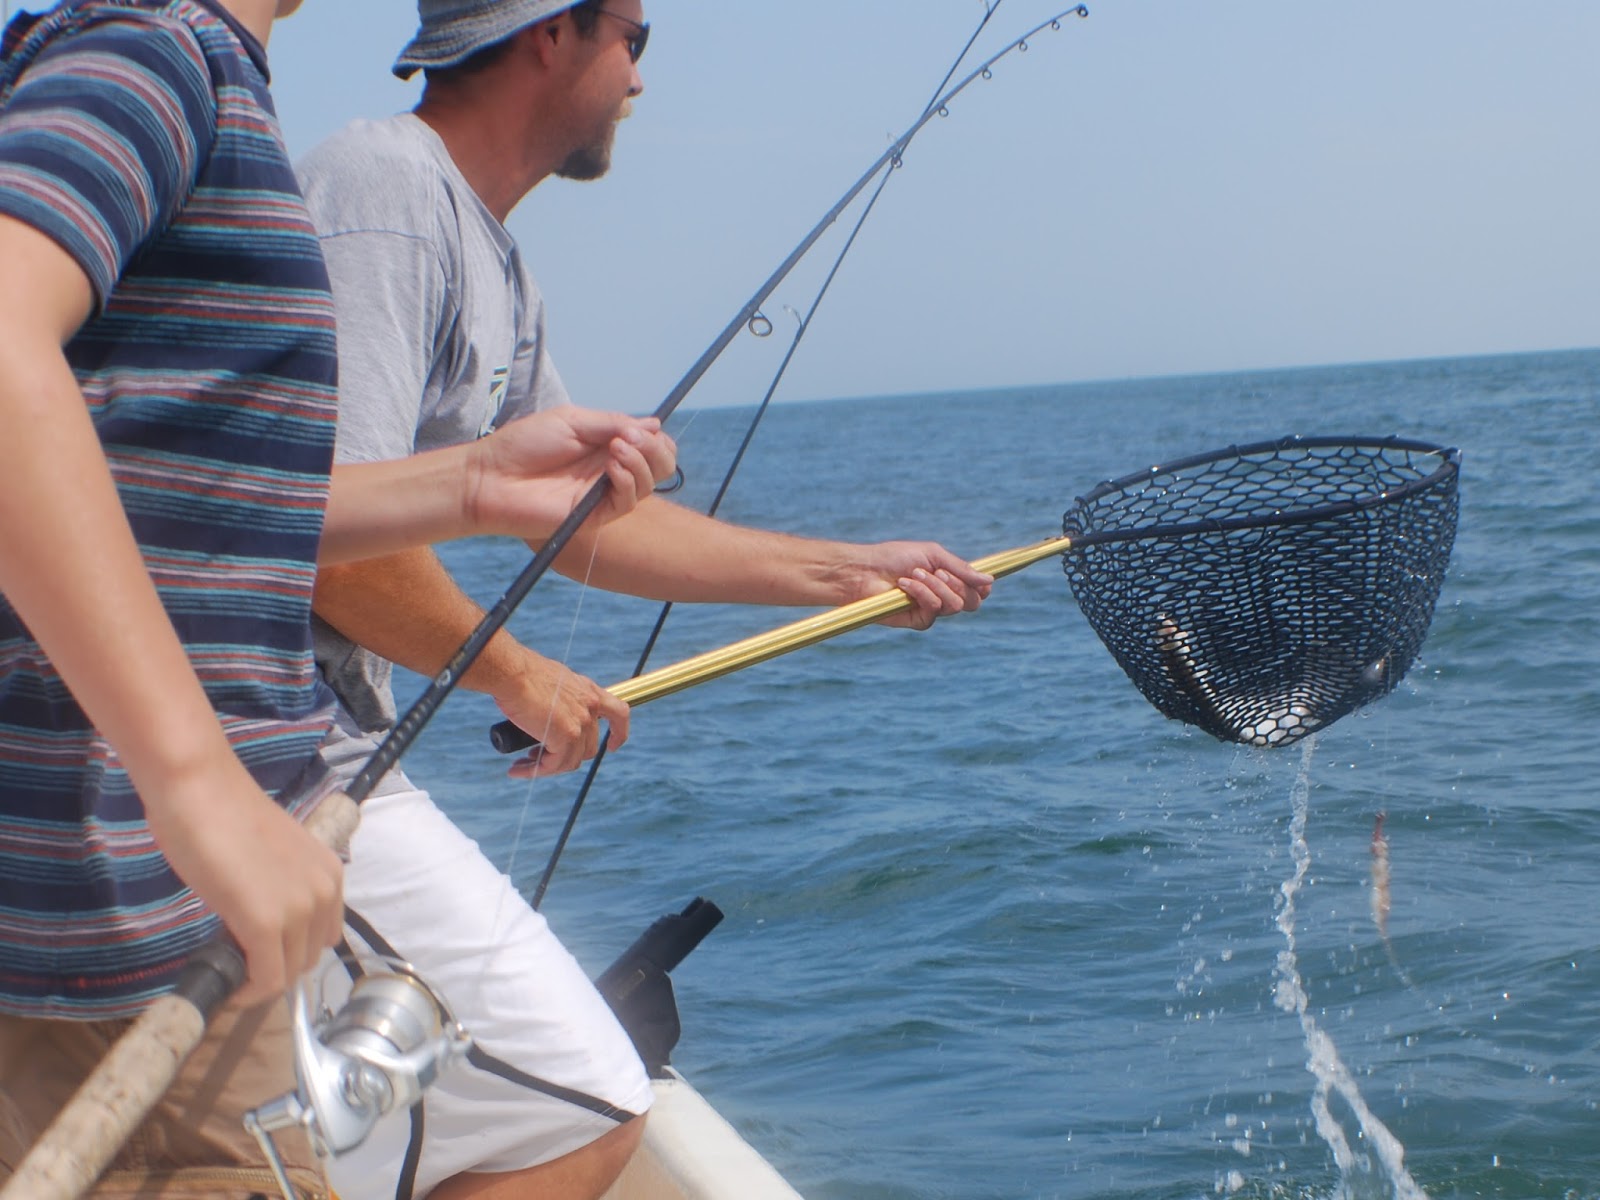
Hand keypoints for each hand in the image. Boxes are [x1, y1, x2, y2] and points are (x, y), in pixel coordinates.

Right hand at [142, 754, 343, 1005]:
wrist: (198, 790)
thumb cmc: (222, 816)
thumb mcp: (270, 858)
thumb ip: (278, 888)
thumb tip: (263, 921)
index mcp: (330, 874)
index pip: (323, 935)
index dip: (292, 951)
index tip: (259, 954)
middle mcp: (324, 892)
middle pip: (307, 957)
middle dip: (275, 968)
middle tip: (238, 964)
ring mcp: (298, 909)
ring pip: (288, 972)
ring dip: (260, 982)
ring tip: (230, 972)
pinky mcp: (265, 923)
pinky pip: (265, 979)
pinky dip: (248, 992)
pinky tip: (229, 988)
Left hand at [469, 406, 676, 537]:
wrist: (490, 476)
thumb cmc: (523, 444)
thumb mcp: (572, 421)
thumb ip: (612, 423)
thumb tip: (655, 425)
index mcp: (606, 447)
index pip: (651, 446)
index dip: (656, 438)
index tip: (640, 428)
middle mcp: (610, 471)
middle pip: (660, 466)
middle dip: (657, 449)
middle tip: (630, 439)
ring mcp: (603, 494)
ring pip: (649, 484)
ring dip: (640, 461)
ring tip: (615, 449)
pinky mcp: (594, 515)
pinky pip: (627, 502)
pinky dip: (628, 480)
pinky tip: (611, 467)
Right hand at [494, 648, 630, 778]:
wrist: (512, 672)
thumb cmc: (521, 673)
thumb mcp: (551, 682)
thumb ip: (559, 698)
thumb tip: (550, 714)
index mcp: (588, 690)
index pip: (619, 713)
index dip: (618, 732)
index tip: (612, 746)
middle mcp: (589, 707)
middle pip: (588, 747)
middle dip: (565, 756)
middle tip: (539, 754)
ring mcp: (580, 723)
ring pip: (569, 761)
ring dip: (546, 767)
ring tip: (522, 764)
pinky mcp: (565, 737)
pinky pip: (552, 765)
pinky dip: (534, 771)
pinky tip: (517, 769)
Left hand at [847, 541, 993, 630]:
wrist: (866, 569)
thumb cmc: (896, 557)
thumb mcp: (933, 555)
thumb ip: (961, 568)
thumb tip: (990, 580)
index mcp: (949, 579)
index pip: (978, 591)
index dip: (982, 587)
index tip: (979, 580)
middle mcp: (944, 596)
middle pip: (972, 602)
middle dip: (957, 583)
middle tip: (937, 571)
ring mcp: (931, 610)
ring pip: (954, 606)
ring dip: (936, 586)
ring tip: (914, 575)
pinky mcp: (918, 621)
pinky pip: (933, 611)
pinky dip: (921, 594)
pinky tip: (904, 585)